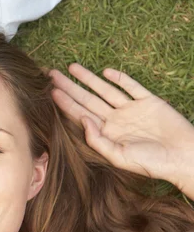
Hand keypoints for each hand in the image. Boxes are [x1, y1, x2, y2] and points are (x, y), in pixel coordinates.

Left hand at [50, 63, 193, 189]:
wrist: (183, 157)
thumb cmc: (151, 163)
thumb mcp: (118, 156)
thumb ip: (97, 140)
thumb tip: (82, 119)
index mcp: (106, 133)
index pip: (80, 114)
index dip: (65, 103)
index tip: (51, 91)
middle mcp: (115, 119)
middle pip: (87, 99)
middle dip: (70, 87)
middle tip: (52, 74)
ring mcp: (131, 109)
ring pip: (105, 89)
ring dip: (89, 79)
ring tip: (72, 67)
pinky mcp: (149, 101)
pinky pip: (132, 87)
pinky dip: (120, 78)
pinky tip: (105, 72)